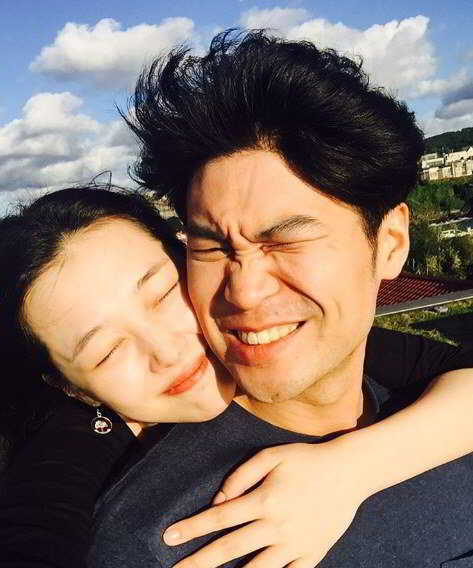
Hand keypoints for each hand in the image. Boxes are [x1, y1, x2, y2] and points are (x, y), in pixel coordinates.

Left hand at [163, 440, 367, 566]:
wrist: (349, 472)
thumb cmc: (306, 460)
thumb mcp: (271, 456)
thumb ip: (241, 476)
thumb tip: (219, 500)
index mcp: (264, 500)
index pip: (219, 518)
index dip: (192, 528)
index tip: (168, 538)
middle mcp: (276, 526)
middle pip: (230, 549)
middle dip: (199, 563)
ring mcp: (295, 544)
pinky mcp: (312, 555)